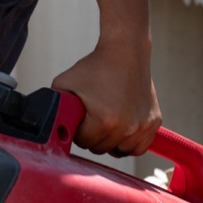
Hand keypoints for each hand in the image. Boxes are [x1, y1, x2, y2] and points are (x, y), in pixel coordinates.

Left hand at [51, 40, 162, 156]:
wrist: (126, 52)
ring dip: (111, 140)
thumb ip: (54, 106)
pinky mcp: (153, 123)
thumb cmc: (95, 67)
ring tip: (106, 122)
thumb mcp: (64, 83)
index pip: (83, 142)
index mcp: (104, 121)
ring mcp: (142, 126)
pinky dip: (129, 142)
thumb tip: (48, 126)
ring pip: (120, 150)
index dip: (78, 130)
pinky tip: (122, 129)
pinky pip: (139, 146)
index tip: (80, 117)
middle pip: (101, 148)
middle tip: (92, 118)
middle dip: (93, 136)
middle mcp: (126, 127)